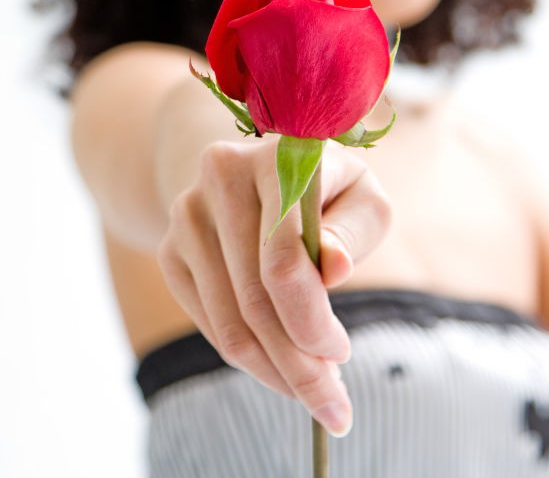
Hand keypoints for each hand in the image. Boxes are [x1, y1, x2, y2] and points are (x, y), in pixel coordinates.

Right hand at [156, 137, 391, 435]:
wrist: (259, 173)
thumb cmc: (329, 192)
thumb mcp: (362, 197)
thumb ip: (354, 229)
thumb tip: (335, 268)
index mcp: (274, 158)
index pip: (281, 256)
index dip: (310, 318)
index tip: (341, 354)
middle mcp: (220, 176)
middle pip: (254, 298)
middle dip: (297, 363)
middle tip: (333, 406)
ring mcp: (187, 212)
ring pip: (229, 321)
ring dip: (274, 372)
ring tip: (313, 394)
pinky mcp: (170, 248)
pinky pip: (209, 322)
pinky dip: (247, 357)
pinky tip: (279, 367)